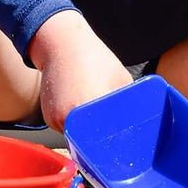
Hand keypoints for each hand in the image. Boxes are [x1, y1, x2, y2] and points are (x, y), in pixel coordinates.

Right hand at [29, 11, 132, 131]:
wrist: (61, 44)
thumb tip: (138, 124)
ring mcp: (56, 120)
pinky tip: (82, 109)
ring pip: (78, 138)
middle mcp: (69, 118)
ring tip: (97, 114)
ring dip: (88, 133)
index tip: (124, 141)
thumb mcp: (122, 80)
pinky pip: (67, 130)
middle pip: (91, 143)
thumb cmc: (94, 58)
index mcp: (89, 107)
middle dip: (103, 140)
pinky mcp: (49, 118)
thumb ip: (126, 104)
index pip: (105, 139)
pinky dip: (77, 125)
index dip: (116, 143)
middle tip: (114, 130)